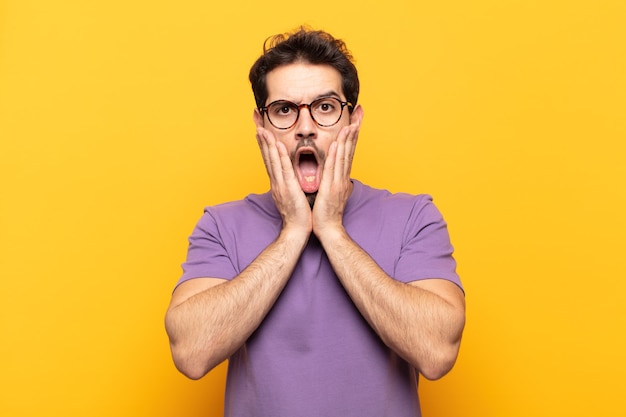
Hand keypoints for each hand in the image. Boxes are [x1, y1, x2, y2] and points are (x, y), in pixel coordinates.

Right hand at [256, 127, 311, 235]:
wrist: (297, 230)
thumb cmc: (297, 215)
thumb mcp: (292, 196)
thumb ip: (290, 185)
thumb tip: (290, 177)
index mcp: (278, 183)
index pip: (270, 161)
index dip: (265, 147)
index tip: (261, 133)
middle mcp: (276, 182)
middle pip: (268, 158)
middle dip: (262, 141)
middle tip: (257, 125)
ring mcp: (281, 185)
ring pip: (273, 161)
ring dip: (268, 144)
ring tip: (263, 130)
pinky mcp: (288, 188)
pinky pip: (284, 169)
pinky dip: (280, 156)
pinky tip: (278, 145)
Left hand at [312, 121, 359, 238]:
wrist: (328, 229)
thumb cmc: (328, 213)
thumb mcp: (334, 193)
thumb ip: (338, 183)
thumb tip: (344, 177)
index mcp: (342, 177)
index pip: (348, 152)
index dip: (352, 136)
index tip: (355, 121)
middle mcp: (343, 177)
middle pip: (349, 150)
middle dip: (354, 132)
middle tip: (359, 115)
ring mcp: (338, 182)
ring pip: (343, 157)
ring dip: (347, 140)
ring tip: (350, 124)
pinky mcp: (331, 188)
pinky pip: (333, 169)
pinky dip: (336, 156)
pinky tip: (337, 144)